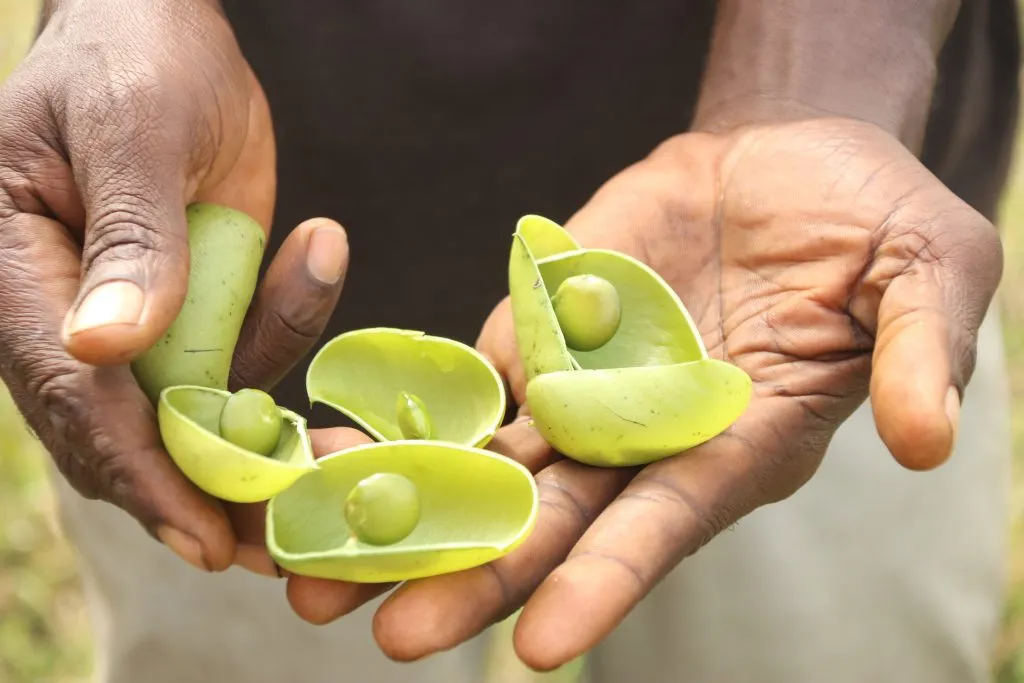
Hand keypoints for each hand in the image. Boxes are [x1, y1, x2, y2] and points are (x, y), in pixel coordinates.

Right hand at [0, 0, 346, 574]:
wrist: (163, 32)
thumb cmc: (132, 62)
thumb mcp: (132, 132)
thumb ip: (127, 237)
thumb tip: (104, 348)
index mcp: (18, 271)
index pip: (69, 392)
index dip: (136, 469)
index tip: (203, 531)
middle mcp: (67, 314)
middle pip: (123, 432)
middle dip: (203, 492)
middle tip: (281, 543)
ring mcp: (133, 318)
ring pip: (187, 413)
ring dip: (258, 444)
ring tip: (334, 459)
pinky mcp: (190, 307)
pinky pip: (240, 351)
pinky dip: (287, 328)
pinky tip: (318, 248)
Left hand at [286, 118, 1000, 665]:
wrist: (791, 158)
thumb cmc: (874, 220)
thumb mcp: (928, 273)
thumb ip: (918, 355)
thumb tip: (925, 441)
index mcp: (741, 442)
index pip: (666, 526)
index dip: (606, 583)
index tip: (537, 647)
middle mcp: (653, 434)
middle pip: (555, 518)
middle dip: (477, 574)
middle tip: (389, 633)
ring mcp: (591, 381)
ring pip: (494, 461)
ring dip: (416, 510)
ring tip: (322, 569)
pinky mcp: (548, 325)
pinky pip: (477, 372)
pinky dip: (414, 412)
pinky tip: (340, 448)